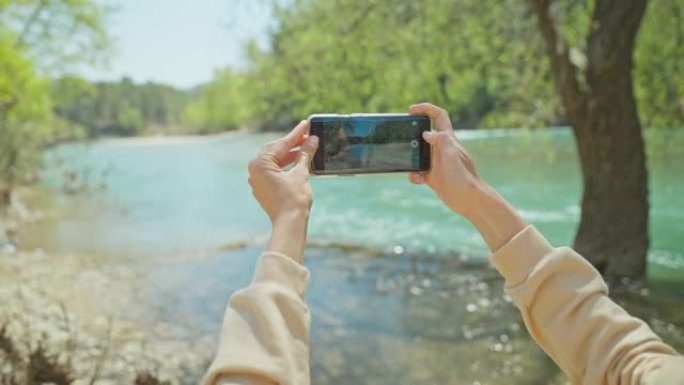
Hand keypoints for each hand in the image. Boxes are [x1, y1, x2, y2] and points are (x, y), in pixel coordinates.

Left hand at [248, 120, 318, 221]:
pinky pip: (274, 170)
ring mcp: (257, 180)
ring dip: (290, 154)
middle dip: (293, 143)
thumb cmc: (294, 200)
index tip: (306, 124)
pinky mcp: (263, 188)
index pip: (281, 144)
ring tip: (306, 148)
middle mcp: (255, 170)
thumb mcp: (301, 173)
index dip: (296, 134)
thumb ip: (305, 154)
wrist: (289, 223)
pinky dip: (286, 165)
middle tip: (308, 135)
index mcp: (260, 164)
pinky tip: (299, 161)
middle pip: (276, 150)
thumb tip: (312, 140)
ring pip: (275, 160)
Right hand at [407, 102, 526, 251]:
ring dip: (410, 157)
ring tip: (405, 161)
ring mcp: (437, 163)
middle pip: (425, 133)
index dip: (426, 109)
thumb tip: (426, 133)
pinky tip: (417, 179)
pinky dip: (414, 175)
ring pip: (418, 154)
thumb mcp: (452, 155)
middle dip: (412, 134)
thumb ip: (441, 140)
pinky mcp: (433, 176)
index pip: (439, 116)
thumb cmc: (464, 177)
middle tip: (401, 136)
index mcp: (448, 140)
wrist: (470, 201)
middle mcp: (442, 149)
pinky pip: (418, 171)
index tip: (411, 110)